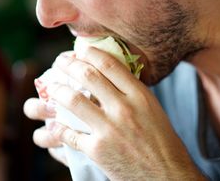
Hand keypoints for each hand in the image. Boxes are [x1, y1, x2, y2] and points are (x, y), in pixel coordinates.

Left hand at [26, 46, 204, 179]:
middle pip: (89, 76)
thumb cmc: (162, 141)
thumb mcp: (152, 109)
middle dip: (69, 65)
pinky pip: (69, 134)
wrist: (167, 175)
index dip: (90, 53)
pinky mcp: (97, 150)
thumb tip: (110, 75)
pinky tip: (54, 124)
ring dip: (57, 91)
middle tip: (60, 62)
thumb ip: (132, 92)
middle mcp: (124, 108)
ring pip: (73, 100)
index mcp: (139, 95)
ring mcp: (109, 129)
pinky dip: (58, 128)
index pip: (109, 64)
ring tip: (52, 88)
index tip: (80, 51)